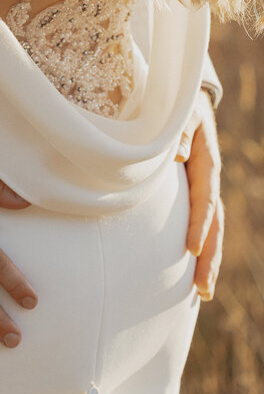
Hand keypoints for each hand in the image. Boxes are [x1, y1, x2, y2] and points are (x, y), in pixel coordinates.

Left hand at [175, 89, 223, 299]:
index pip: (204, 199)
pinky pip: (201, 224)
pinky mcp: (196, 193)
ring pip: (212, 230)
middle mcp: (210, 181)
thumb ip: (182, 130)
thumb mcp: (182, 112)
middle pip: (214, 224)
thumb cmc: (179, 106)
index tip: (190, 248)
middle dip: (209, 257)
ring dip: (209, 260)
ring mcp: (205, 189)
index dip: (198, 224)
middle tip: (201, 288)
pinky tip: (192, 273)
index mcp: (207, 162)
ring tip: (202, 293)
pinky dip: (201, 248)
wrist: (189, 101)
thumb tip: (181, 154)